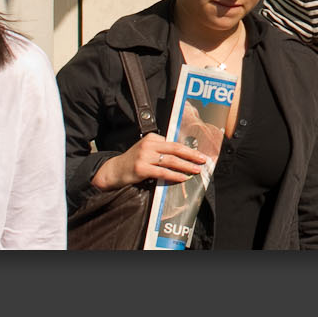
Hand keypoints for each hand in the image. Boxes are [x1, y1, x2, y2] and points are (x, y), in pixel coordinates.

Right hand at [91, 133, 206, 190]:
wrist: (114, 170)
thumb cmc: (134, 161)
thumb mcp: (147, 151)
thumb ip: (161, 151)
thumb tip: (183, 156)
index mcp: (152, 138)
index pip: (174, 143)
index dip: (188, 149)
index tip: (199, 154)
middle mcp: (149, 145)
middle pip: (175, 148)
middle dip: (191, 154)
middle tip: (203, 159)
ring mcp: (144, 156)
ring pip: (171, 160)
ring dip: (186, 165)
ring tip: (196, 170)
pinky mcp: (141, 168)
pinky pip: (162, 172)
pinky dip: (174, 175)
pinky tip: (183, 178)